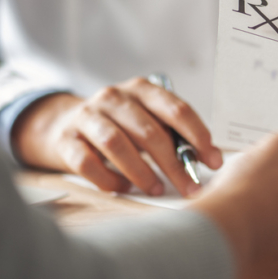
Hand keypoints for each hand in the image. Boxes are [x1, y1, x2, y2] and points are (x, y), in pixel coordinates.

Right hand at [12, 78, 222, 196]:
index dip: (197, 136)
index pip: (175, 109)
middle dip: (174, 164)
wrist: (64, 125)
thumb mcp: (147, 121)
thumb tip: (209, 159)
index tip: (213, 161)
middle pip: (149, 131)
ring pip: (117, 144)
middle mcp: (114, 98)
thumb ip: (175, 135)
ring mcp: (87, 116)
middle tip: (190, 188)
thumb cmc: (119, 126)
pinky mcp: (67, 139)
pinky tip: (123, 188)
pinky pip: (88, 163)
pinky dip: (109, 179)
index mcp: (141, 90)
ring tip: (156, 189)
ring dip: (141, 172)